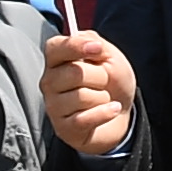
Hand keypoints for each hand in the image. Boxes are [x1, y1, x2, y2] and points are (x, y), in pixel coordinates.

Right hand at [45, 24, 137, 159]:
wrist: (122, 112)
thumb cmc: (112, 81)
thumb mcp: (110, 56)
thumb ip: (97, 43)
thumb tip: (90, 43)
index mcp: (57, 59)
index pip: (55, 48)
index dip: (75, 46)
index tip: (97, 49)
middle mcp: (49, 82)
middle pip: (74, 73)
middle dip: (100, 76)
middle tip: (104, 81)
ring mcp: (53, 106)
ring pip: (82, 97)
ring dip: (103, 97)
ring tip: (103, 98)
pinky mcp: (63, 128)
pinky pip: (85, 118)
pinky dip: (105, 113)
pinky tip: (112, 110)